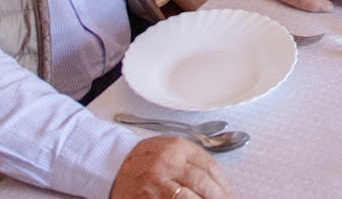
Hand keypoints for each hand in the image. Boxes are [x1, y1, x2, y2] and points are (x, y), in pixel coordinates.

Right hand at [111, 135, 230, 198]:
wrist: (112, 164)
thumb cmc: (144, 158)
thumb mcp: (170, 149)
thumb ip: (192, 159)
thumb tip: (218, 181)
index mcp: (178, 147)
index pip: (210, 167)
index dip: (223, 184)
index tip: (229, 194)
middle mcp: (168, 163)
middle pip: (203, 184)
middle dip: (218, 197)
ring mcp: (156, 183)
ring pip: (189, 198)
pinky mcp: (147, 198)